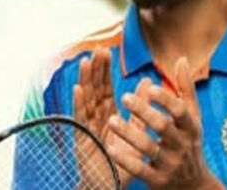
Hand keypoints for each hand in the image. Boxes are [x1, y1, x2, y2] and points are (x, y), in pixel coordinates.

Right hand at [72, 47, 150, 187]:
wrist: (112, 187)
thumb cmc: (124, 164)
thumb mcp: (137, 134)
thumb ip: (142, 110)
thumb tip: (148, 83)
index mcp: (108, 117)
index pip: (105, 90)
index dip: (104, 71)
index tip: (106, 52)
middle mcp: (95, 120)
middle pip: (94, 91)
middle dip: (95, 70)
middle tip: (97, 50)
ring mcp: (87, 128)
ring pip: (86, 100)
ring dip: (85, 80)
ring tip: (85, 61)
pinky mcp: (82, 139)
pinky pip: (81, 119)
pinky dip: (78, 104)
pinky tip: (78, 89)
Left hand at [106, 57, 224, 189]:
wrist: (193, 186)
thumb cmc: (188, 143)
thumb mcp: (192, 118)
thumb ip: (185, 90)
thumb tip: (180, 59)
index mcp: (190, 127)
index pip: (181, 112)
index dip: (167, 100)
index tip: (151, 88)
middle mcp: (182, 145)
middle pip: (163, 127)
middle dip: (144, 112)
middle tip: (124, 97)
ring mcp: (169, 164)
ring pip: (149, 148)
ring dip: (129, 134)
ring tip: (110, 119)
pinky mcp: (158, 181)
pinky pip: (140, 169)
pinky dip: (125, 159)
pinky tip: (110, 148)